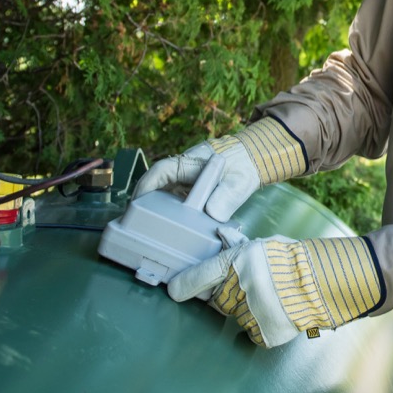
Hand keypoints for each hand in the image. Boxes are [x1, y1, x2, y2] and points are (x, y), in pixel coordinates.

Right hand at [132, 117, 305, 221]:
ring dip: (158, 209)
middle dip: (146, 202)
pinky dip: (173, 214)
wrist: (256, 160)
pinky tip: (174, 230)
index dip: (146, 186)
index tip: (137, 202)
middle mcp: (184, 171)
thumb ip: (227, 196)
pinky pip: (178, 201)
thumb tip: (212, 214)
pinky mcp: (194, 191)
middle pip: (158, 185)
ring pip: (166, 194)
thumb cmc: (245, 166)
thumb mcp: (239, 182)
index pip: (161, 171)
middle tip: (138, 224)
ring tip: (151, 231)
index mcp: (191, 162)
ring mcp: (188, 181)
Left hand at [167, 234, 383, 347]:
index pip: (198, 277)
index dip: (183, 286)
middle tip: (251, 289)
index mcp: (237, 261)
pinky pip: (251, 334)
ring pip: (235, 317)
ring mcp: (250, 312)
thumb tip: (215, 264)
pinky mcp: (263, 332)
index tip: (174, 291)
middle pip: (217, 300)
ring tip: (271, 299)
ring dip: (246, 311)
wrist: (327, 282)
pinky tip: (276, 315)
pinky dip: (261, 328)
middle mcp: (239, 287)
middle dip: (228, 295)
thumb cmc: (297, 260)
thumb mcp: (263, 247)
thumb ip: (238, 257)